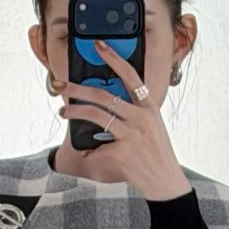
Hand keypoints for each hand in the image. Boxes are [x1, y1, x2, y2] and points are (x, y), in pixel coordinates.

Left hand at [56, 38, 192, 202]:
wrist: (166, 182)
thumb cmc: (157, 154)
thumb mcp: (151, 127)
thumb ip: (133, 114)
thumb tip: (105, 107)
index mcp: (149, 107)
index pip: (131, 76)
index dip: (114, 59)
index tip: (99, 46)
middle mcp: (140, 118)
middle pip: (103, 95)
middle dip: (78, 88)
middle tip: (62, 85)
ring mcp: (131, 135)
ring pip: (95, 115)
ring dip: (75, 112)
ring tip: (63, 111)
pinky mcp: (122, 152)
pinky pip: (97, 148)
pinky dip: (89, 152)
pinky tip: (85, 155)